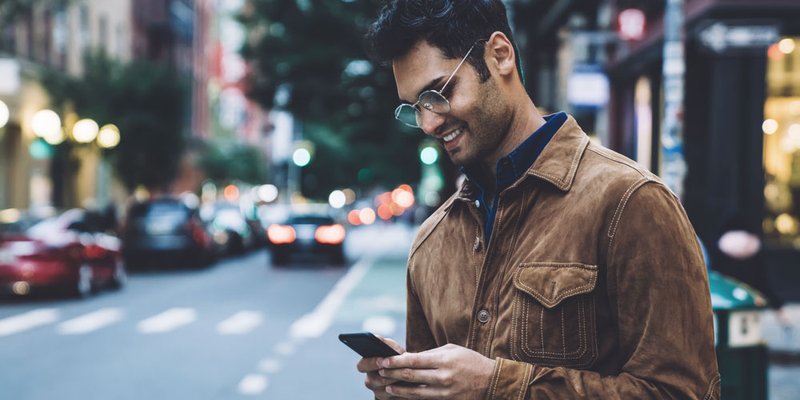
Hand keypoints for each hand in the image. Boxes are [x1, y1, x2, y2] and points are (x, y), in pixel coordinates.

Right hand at [356, 337, 405, 399]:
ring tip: (406, 377)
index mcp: (366, 366)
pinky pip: (394, 398)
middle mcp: (370, 380)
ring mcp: (378, 392)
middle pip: (372, 380)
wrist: (410, 373)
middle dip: (386, 374)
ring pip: (385, 390)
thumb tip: (377, 338)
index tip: (382, 360)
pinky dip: (403, 392)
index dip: (371, 363)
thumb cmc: (399, 357)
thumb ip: (386, 344)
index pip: (361, 366)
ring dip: (395, 383)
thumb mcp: (393, 349)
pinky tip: (411, 386)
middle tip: (397, 370)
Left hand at [378, 343, 495, 398]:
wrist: (490, 381)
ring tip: (387, 387)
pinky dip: (412, 397)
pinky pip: (425, 399)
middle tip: (380, 371)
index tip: (384, 360)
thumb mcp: (452, 350)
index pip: (414, 360)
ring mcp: (445, 391)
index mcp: (444, 360)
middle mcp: (443, 376)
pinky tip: (403, 395)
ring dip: (399, 390)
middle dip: (393, 374)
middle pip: (412, 376)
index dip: (397, 361)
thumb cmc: (470, 361)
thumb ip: (431, 354)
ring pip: (416, 392)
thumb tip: (411, 357)